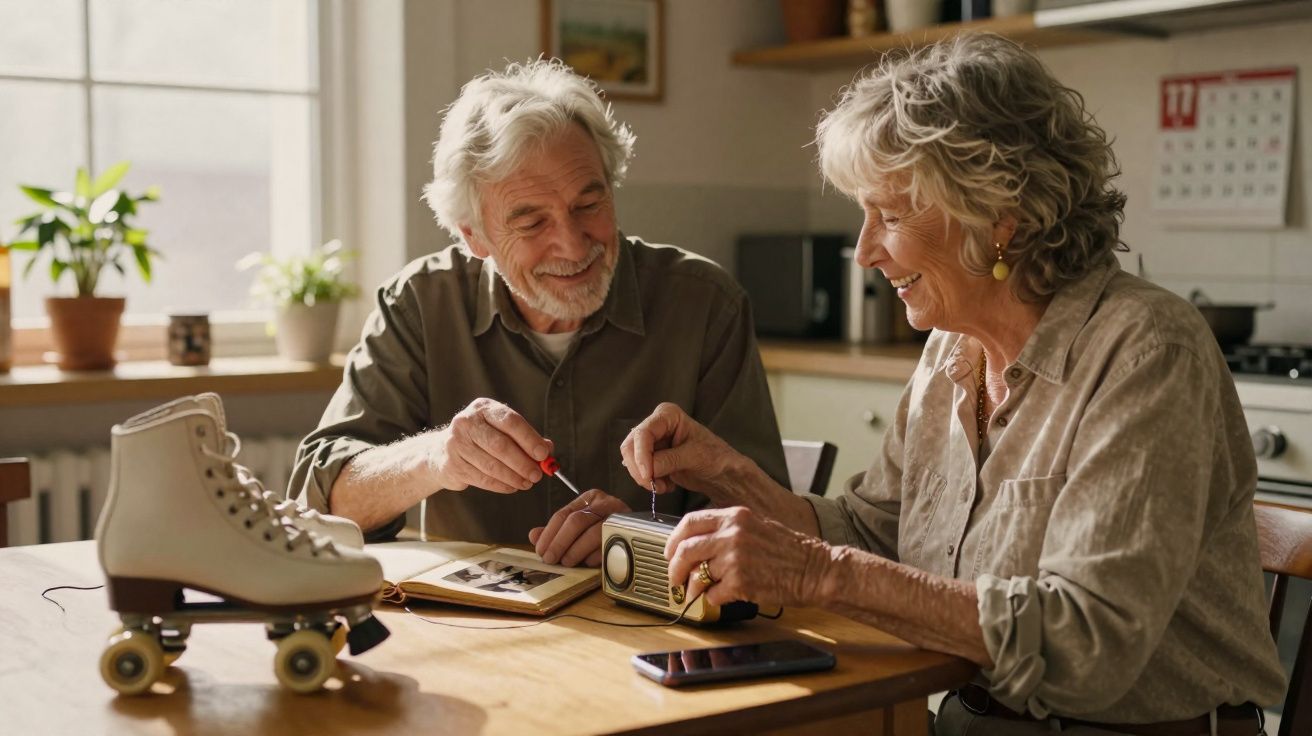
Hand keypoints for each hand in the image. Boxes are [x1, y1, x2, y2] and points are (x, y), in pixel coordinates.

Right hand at [431, 398, 551, 493]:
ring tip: (527, 483)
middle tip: (537, 475)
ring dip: (514, 477)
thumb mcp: (501, 430)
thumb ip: (525, 438)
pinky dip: (501, 485)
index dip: (529, 439)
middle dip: (523, 462)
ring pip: (492, 465)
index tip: (544, 454)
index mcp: (483, 408)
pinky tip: (512, 486)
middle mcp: (467, 423)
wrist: (441, 451)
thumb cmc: (481, 439)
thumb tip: (548, 450)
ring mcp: (456, 444)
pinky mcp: (452, 465)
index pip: (510, 421)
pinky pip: (483, 479)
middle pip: (500, 445)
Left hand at [528, 489, 629, 566]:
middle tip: (550, 559)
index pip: (563, 514)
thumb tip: (534, 535)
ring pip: (593, 532)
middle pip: (577, 521)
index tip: (540, 551)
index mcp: (589, 498)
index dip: (549, 534)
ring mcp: (619, 516)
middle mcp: (604, 503)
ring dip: (576, 550)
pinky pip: (609, 543)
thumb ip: (555, 531)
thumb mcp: (577, 526)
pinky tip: (587, 563)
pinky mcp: (629, 531)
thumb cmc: (604, 529)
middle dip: (560, 542)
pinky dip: (595, 555)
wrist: (639, 530)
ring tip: (567, 562)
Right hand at [620, 402, 744, 498]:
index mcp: (668, 415)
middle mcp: (656, 425)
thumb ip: (670, 460)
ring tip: (664, 486)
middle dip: (640, 469)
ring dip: (644, 478)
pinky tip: (667, 484)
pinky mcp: (652, 458)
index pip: (643, 433)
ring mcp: (653, 442)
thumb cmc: (716, 458)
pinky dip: (650, 481)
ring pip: (631, 460)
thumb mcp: (695, 457)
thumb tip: (649, 469)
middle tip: (653, 485)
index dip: (641, 456)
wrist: (723, 474)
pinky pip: (638, 470)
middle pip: (631, 446)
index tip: (648, 475)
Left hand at [664, 507, 833, 607]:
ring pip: (697, 575)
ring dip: (692, 588)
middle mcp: (732, 534)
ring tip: (695, 593)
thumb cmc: (790, 550)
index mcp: (734, 516)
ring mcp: (735, 558)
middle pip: (685, 550)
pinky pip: (713, 594)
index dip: (673, 540)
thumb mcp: (756, 526)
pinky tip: (722, 597)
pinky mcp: (741, 582)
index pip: (689, 522)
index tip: (669, 552)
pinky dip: (713, 599)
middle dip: (674, 568)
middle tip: (675, 579)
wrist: (815, 569)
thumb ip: (727, 531)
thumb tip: (697, 546)